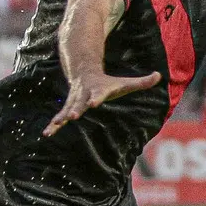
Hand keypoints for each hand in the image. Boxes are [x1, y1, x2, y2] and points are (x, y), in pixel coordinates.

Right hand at [43, 70, 161, 136]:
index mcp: (99, 90)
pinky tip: (46, 133)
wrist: (84, 72)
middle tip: (74, 116)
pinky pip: (60, 116)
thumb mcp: (125, 82)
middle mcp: (84, 95)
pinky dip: (53, 124)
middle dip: (76, 108)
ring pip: (66, 110)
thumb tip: (159, 76)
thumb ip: (142, 82)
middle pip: (80, 102)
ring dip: (61, 118)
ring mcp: (75, 101)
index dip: (97, 97)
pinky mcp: (69, 107)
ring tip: (54, 126)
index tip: (94, 102)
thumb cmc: (108, 83)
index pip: (99, 94)